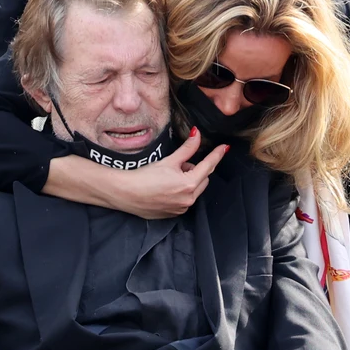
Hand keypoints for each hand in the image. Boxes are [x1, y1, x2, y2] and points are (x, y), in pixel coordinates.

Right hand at [107, 130, 227, 218]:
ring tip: (168, 177)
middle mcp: (188, 199)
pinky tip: (165, 188)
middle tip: (178, 165)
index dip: (217, 155)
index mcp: (189, 184)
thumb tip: (197, 135)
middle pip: (203, 179)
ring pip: (194, 190)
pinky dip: (180, 193)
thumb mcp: (168, 161)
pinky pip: (184, 201)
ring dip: (188, 182)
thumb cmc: (144, 176)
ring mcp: (181, 209)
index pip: (209, 166)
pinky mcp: (173, 214)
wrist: (125, 193)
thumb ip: (187, 149)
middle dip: (195, 170)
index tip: (224, 148)